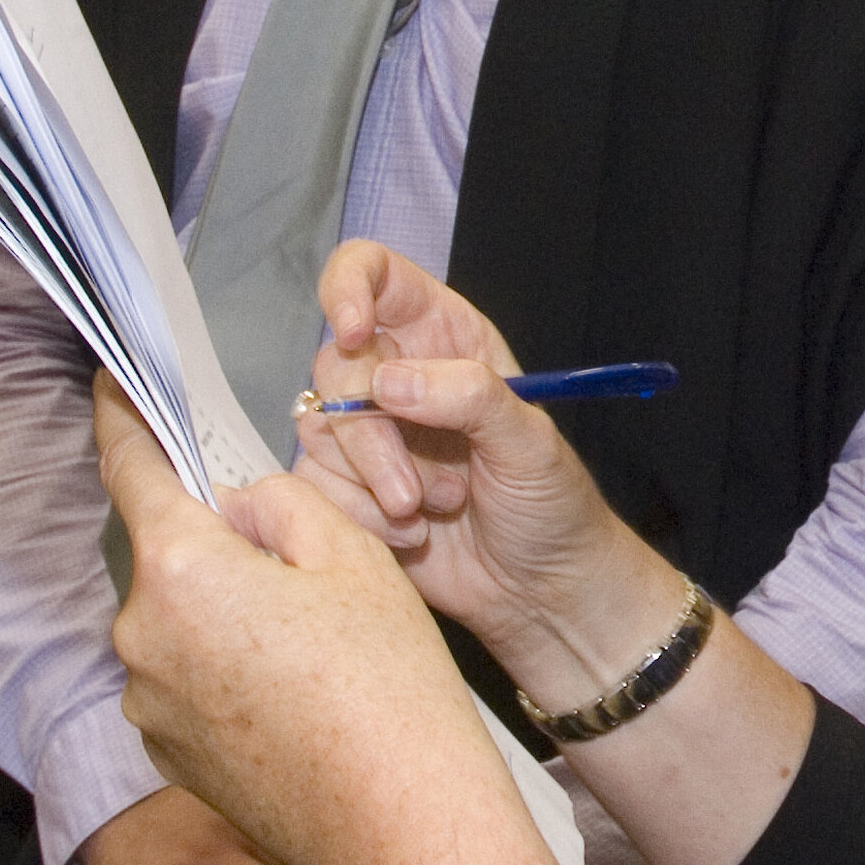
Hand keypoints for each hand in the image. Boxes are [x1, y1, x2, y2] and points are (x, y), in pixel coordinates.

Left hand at [99, 381, 607, 864]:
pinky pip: (190, 685)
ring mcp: (149, 704)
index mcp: (180, 568)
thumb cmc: (385, 683)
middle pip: (170, 556)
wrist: (396, 824)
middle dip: (222, 546)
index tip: (112, 378)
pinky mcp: (169, 756)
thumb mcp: (351, 556)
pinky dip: (231, 676)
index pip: (132, 467)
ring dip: (230, 617)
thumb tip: (234, 506)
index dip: (122, 414)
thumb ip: (277, 506)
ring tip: (320, 653)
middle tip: (308, 569)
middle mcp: (141, 637)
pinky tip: (302, 701)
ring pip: (183, 624)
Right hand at [288, 241, 691, 689]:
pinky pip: (313, 483)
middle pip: (336, 366)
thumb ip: (469, 396)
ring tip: (429, 511)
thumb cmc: (552, 507)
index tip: (355, 333)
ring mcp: (369, 431)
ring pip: (320, 428)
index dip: (348, 289)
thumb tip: (389, 381)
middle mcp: (399, 373)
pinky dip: (358, 514)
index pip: (372, 273)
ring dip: (373, 480)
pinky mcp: (344, 487)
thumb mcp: (530, 440)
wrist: (540, 591)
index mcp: (445, 336)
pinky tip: (411, 534)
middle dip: (373, 435)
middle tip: (417, 489)